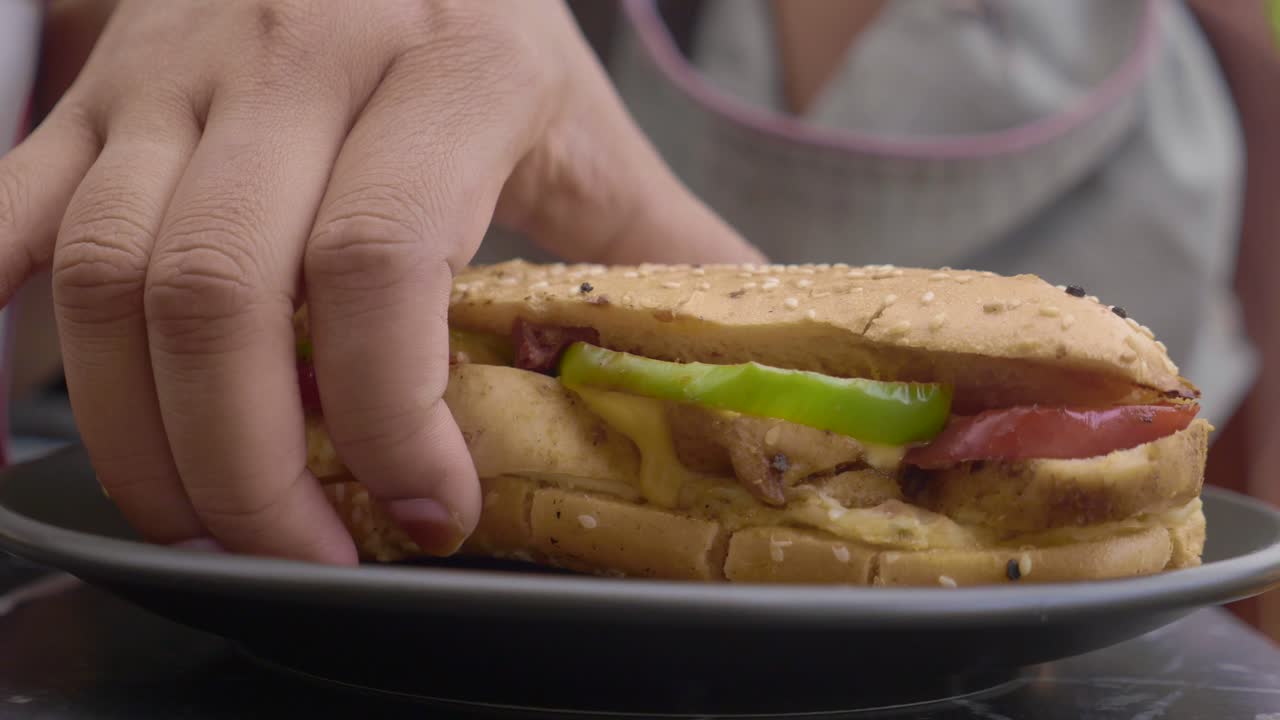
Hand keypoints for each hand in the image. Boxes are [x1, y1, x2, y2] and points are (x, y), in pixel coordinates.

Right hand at [0, 0, 762, 563]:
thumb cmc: (480, 21)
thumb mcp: (583, 121)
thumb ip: (657, 239)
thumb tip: (744, 355)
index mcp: (448, 71)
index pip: (380, 259)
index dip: (388, 410)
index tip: (429, 509)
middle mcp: (293, 61)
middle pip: (220, 296)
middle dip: (250, 466)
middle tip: (310, 550)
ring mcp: (172, 78)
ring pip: (102, 280)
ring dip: (142, 438)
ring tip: (214, 516)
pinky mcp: (94, 97)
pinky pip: (5, 219)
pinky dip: (0, 334)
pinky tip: (43, 426)